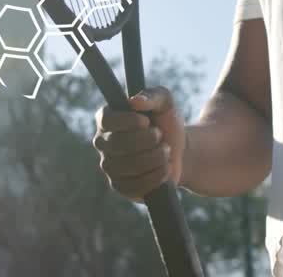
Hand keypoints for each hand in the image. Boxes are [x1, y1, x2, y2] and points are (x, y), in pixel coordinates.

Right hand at [92, 86, 185, 200]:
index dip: (127, 122)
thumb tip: (134, 101)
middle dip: (146, 140)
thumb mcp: (166, 103)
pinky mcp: (121, 186)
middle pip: (117, 144)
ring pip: (126, 166)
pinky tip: (164, 169)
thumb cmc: (166, 123)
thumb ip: (153, 96)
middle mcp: (103, 143)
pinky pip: (133, 185)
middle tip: (160, 136)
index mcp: (107, 119)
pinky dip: (154, 177)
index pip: (106, 120)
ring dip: (153, 158)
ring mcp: (109, 166)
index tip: (146, 121)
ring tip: (165, 152)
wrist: (179, 151)